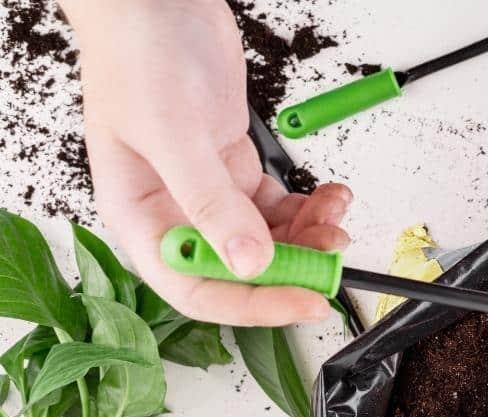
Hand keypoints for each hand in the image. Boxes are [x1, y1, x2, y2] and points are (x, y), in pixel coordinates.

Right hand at [61, 0, 351, 325]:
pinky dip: (309, 206)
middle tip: (332, 254)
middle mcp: (174, 212)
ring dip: (307, 237)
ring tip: (335, 216)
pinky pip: (278, 206)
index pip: (196, 288)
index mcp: (142, 218)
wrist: (155, 2)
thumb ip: (211, 202)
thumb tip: (249, 261)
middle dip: (291, 267)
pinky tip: (330, 195)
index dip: (252, 304)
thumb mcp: (174, 133)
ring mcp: (208, 191)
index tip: (304, 301)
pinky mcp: (235, 167)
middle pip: (239, 269)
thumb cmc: (140, 57)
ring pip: (267, 239)